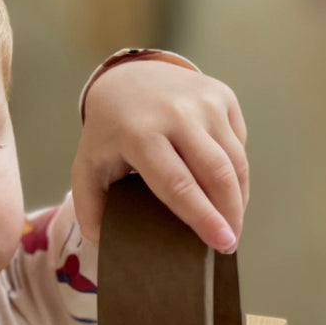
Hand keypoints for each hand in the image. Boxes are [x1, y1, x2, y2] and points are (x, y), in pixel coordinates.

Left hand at [71, 60, 248, 252]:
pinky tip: (227, 195)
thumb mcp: (87, 168)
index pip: (178, 184)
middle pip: (216, 174)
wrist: (126, 78)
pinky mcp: (222, 96)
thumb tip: (104, 242)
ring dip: (238, 199)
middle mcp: (176, 114)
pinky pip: (239, 145)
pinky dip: (237, 175)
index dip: (202, 217)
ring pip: (235, 161)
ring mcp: (204, 102)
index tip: (220, 243)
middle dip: (229, 214)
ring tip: (231, 225)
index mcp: (140, 135)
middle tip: (229, 246)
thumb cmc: (108, 134)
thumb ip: (89, 208)